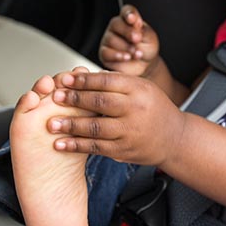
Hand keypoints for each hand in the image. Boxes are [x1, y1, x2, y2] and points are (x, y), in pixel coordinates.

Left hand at [50, 71, 187, 166]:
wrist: (175, 138)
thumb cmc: (153, 109)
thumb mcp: (142, 88)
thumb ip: (116, 82)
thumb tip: (83, 74)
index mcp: (139, 89)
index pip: (106, 81)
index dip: (83, 80)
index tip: (64, 79)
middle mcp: (135, 110)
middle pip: (99, 102)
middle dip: (74, 100)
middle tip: (54, 97)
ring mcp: (130, 132)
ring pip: (95, 127)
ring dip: (71, 126)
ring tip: (51, 124)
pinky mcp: (124, 150)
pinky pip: (96, 148)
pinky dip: (76, 146)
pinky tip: (60, 144)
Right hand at [99, 5, 160, 77]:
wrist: (144, 65)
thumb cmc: (146, 48)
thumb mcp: (150, 39)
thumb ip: (144, 31)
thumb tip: (135, 25)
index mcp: (128, 19)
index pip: (126, 11)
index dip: (128, 13)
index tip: (132, 18)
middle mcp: (116, 27)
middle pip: (116, 24)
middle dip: (127, 32)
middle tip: (137, 39)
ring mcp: (108, 39)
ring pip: (111, 39)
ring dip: (126, 47)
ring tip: (137, 53)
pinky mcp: (105, 53)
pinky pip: (107, 53)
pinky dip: (117, 55)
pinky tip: (127, 57)